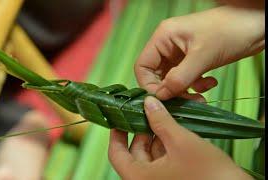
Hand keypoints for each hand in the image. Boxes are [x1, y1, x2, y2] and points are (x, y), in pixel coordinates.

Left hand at [108, 96, 252, 179]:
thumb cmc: (208, 173)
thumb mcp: (181, 142)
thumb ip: (161, 121)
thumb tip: (148, 103)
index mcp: (139, 177)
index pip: (117, 153)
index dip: (117, 133)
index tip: (120, 117)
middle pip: (135, 152)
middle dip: (143, 129)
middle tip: (148, 109)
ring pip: (151, 154)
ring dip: (157, 135)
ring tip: (164, 116)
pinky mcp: (174, 178)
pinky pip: (164, 160)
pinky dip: (167, 144)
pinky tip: (174, 128)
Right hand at [134, 6, 263, 100]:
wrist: (256, 24)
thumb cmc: (229, 32)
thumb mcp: (202, 56)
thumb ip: (179, 78)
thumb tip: (161, 97)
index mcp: (163, 37)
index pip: (142, 66)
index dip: (149, 85)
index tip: (164, 100)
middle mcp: (168, 45)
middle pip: (156, 75)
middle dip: (170, 91)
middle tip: (186, 101)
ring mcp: (180, 53)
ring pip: (171, 79)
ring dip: (184, 91)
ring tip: (201, 98)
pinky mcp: (192, 59)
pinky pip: (184, 78)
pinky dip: (194, 86)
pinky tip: (209, 84)